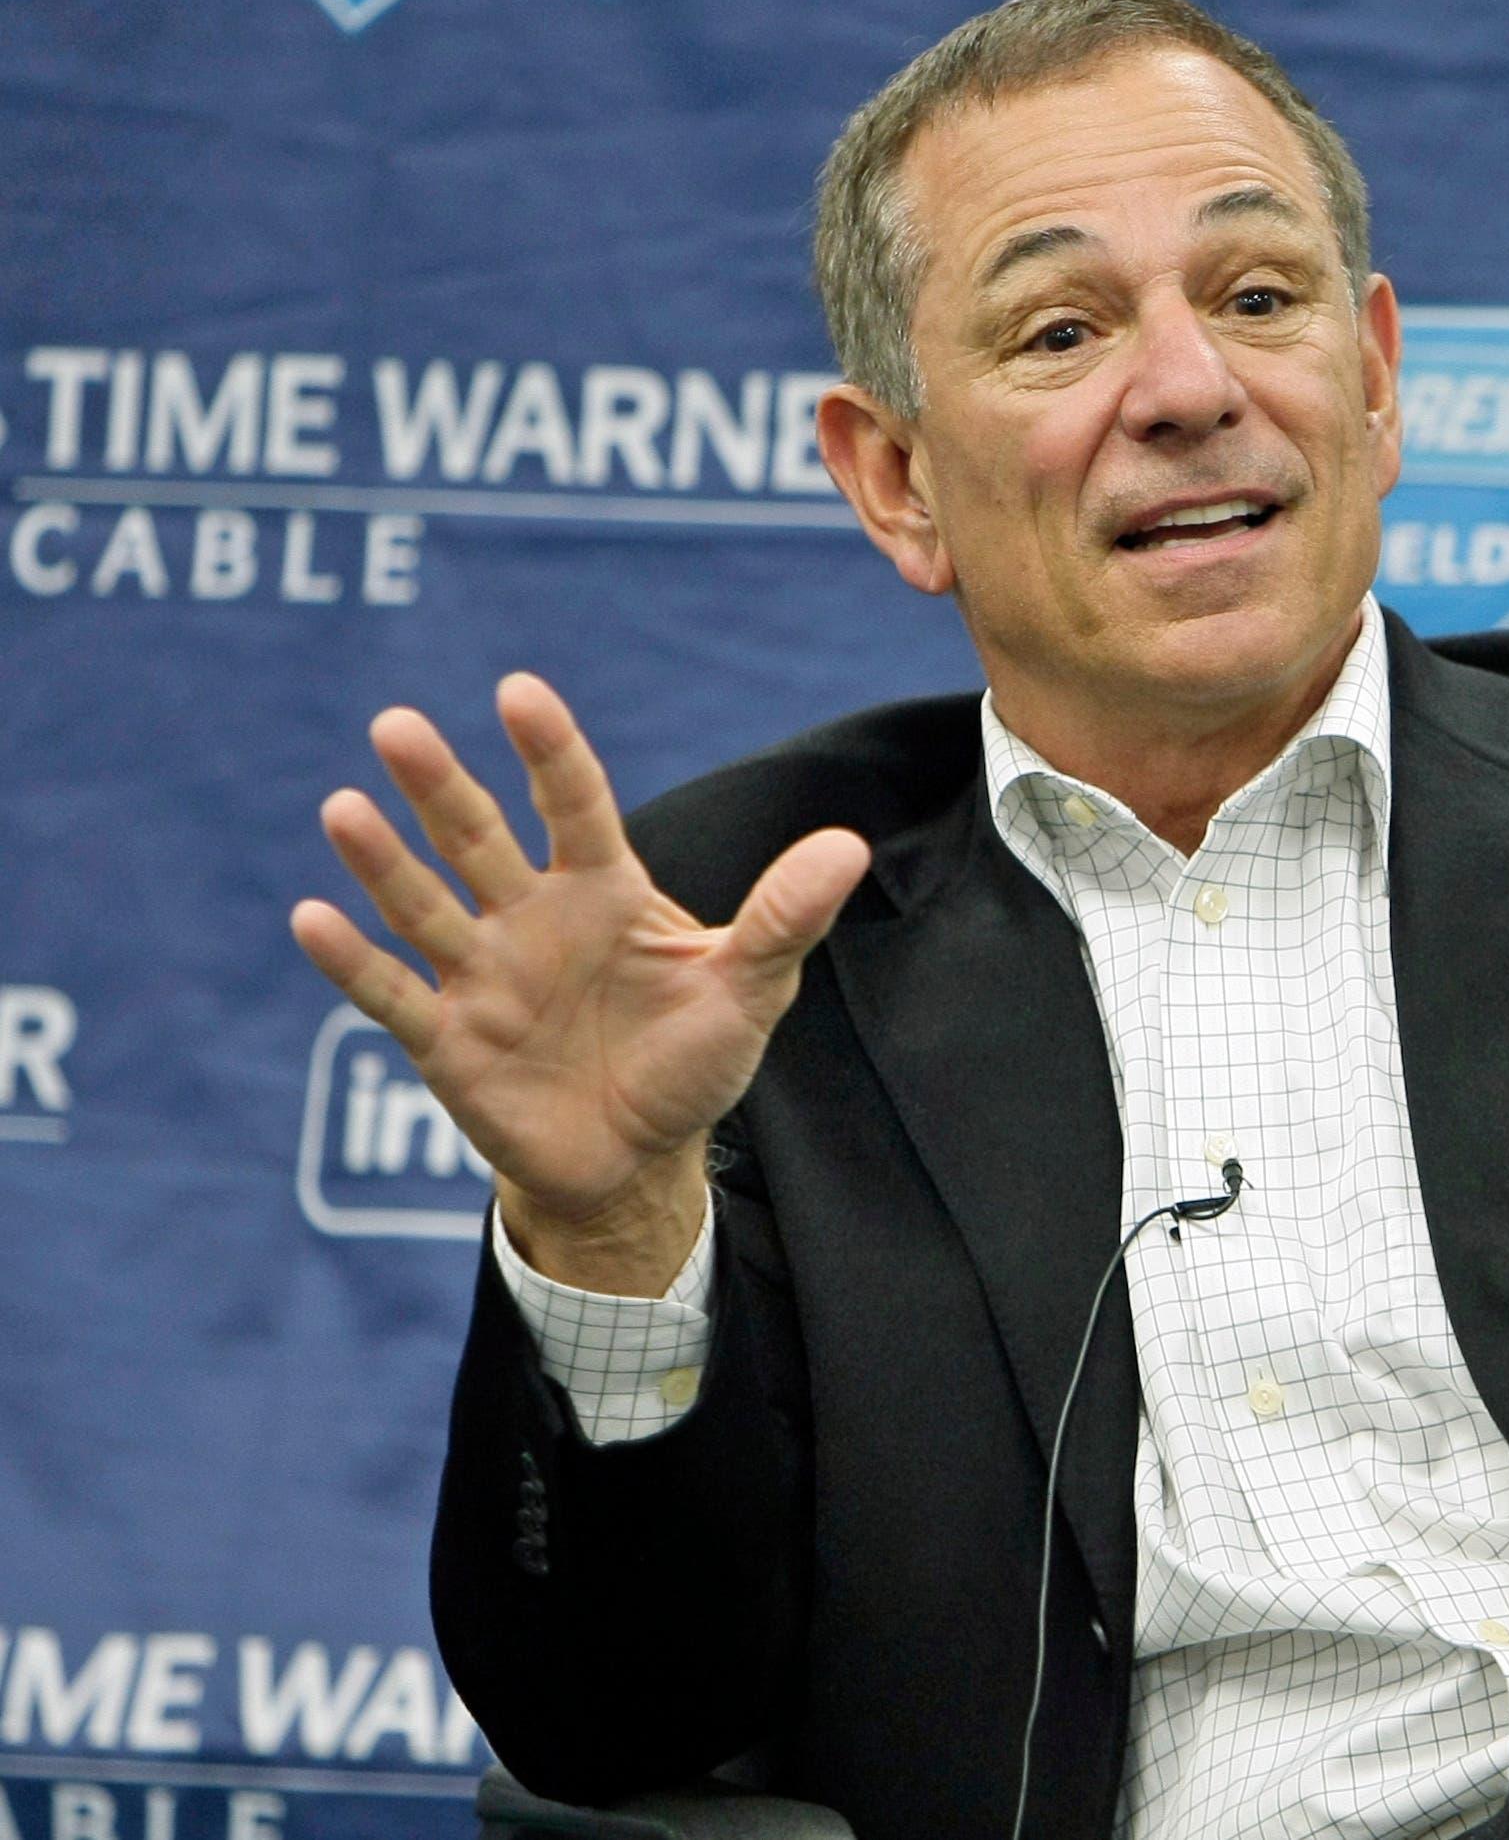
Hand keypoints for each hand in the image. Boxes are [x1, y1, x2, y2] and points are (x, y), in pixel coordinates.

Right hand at [290, 675, 869, 1289]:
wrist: (638, 1161)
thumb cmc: (692, 1061)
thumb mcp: (751, 990)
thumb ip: (784, 918)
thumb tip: (849, 846)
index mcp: (604, 891)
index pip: (574, 805)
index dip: (548, 751)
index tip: (517, 692)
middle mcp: (532, 918)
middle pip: (478, 838)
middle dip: (439, 786)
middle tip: (395, 725)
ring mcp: (484, 975)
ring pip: (426, 905)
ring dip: (383, 860)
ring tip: (344, 805)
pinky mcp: (449, 1040)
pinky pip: (393, 994)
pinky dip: (352, 960)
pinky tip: (313, 917)